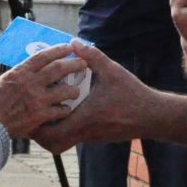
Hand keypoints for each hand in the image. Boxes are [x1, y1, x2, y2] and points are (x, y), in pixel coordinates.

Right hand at [0, 42, 84, 137]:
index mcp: (19, 73)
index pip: (43, 56)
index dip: (58, 50)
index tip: (68, 47)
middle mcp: (31, 84)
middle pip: (59, 69)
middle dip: (74, 64)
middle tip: (83, 63)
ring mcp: (38, 100)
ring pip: (64, 91)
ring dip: (73, 90)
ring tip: (77, 90)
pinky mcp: (40, 117)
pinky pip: (60, 111)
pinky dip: (65, 110)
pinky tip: (67, 110)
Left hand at [34, 42, 157, 152]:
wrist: (153, 115)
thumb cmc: (132, 94)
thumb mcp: (112, 71)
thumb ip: (91, 56)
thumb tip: (75, 42)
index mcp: (84, 119)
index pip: (51, 134)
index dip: (37, 126)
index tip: (33, 110)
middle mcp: (85, 132)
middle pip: (52, 144)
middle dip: (41, 133)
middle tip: (37, 112)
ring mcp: (91, 137)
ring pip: (63, 141)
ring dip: (53, 129)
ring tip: (50, 109)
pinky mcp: (97, 136)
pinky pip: (75, 136)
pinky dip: (66, 127)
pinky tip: (68, 108)